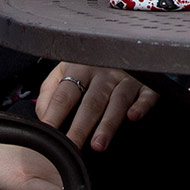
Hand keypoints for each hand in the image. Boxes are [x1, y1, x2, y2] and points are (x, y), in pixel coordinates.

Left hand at [36, 64, 156, 151]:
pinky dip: (142, 105)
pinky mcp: (146, 83)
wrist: (119, 42)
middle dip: (81, 127)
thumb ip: (49, 93)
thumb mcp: (63, 70)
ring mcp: (127, 77)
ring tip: (99, 144)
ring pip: (118, 100)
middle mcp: (104, 71)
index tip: (47, 136)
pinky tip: (134, 116)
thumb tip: (44, 118)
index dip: (55, 115)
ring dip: (108, 123)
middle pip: (91, 102)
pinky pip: (146, 94)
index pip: (65, 95)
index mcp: (80, 68)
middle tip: (72, 146)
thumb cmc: (88, 64)